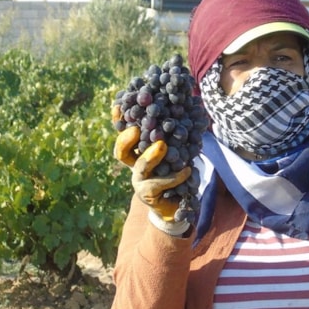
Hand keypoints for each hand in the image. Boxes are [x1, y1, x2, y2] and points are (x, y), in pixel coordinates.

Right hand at [113, 117, 191, 233]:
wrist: (178, 203)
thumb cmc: (176, 171)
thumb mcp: (175, 150)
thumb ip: (172, 134)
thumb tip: (184, 107)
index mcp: (138, 151)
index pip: (124, 134)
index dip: (120, 121)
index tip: (120, 105)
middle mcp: (135, 165)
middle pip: (121, 152)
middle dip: (126, 139)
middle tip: (137, 129)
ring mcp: (139, 181)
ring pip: (140, 167)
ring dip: (151, 156)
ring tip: (163, 146)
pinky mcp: (148, 195)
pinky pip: (160, 183)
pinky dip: (175, 176)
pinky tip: (188, 170)